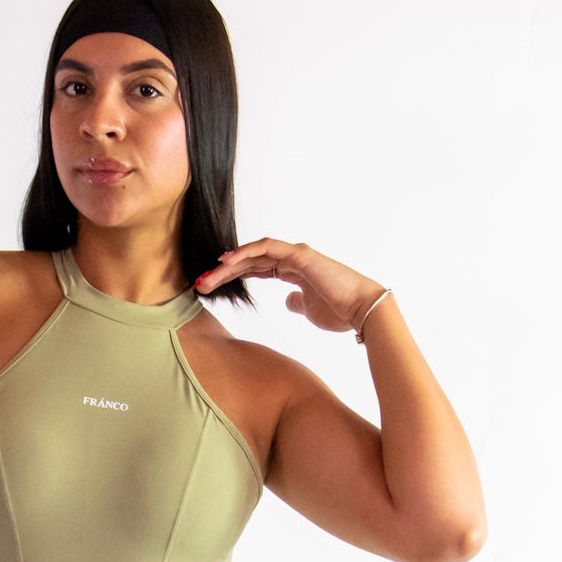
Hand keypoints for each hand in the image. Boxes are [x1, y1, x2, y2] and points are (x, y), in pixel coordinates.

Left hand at [195, 238, 387, 335]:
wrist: (360, 310)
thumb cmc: (339, 312)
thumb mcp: (309, 310)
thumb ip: (297, 301)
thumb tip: (288, 301)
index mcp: (295, 271)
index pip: (257, 268)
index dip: (235, 274)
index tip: (214, 285)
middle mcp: (293, 258)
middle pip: (251, 260)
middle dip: (224, 271)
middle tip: (201, 282)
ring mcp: (296, 254)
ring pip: (254, 253)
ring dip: (229, 264)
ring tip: (207, 277)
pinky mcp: (300, 255)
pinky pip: (266, 248)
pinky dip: (246, 253)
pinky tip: (227, 261)